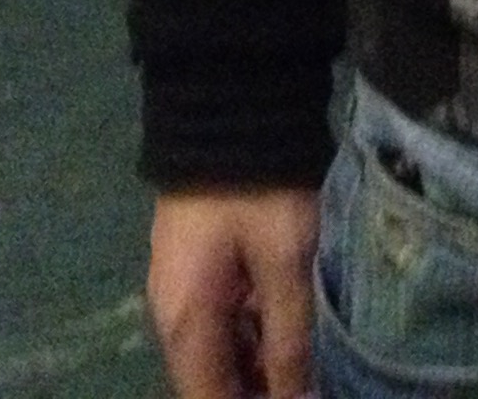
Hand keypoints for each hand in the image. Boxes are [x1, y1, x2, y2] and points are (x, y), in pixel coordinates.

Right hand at [148, 188, 318, 398]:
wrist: (226, 107)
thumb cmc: (259, 190)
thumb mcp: (285, 262)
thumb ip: (288, 339)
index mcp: (186, 326)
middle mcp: (171, 317)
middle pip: (209, 382)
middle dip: (255, 390)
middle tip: (305, 381)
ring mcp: (178, 290)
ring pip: (215, 353)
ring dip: (254, 364)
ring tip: (304, 363)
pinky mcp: (193, 268)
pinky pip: (217, 322)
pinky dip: (249, 334)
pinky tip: (286, 327)